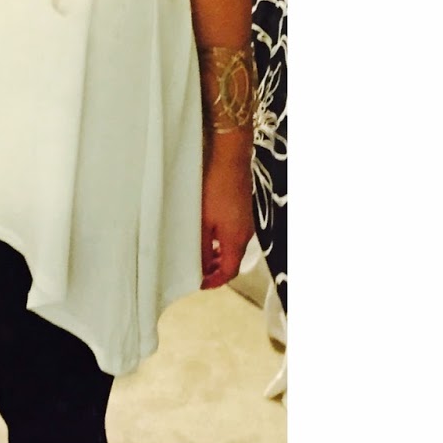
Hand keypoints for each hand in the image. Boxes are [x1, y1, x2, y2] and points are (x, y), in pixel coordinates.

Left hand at [200, 138, 253, 290]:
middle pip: (232, 262)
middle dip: (215, 271)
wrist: (230, 158)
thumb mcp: (201, 222)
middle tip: (195, 271)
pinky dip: (221, 242)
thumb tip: (199, 268)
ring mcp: (246, 221)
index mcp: (236, 241)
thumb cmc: (214, 189)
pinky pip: (233, 235)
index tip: (197, 284)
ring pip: (232, 248)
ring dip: (217, 256)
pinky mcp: (243, 210)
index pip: (228, 272)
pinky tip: (207, 235)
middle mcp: (245, 234)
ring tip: (198, 255)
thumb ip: (200, 247)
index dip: (213, 282)